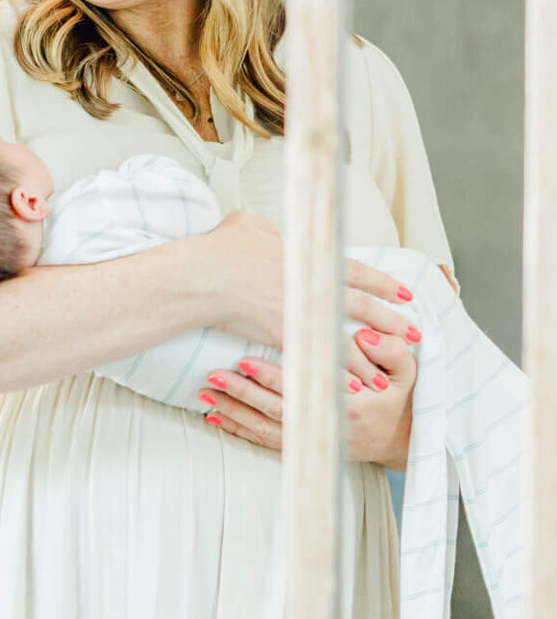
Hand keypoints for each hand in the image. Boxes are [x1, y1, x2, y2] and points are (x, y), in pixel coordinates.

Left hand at [197, 327, 417, 469]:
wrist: (400, 439)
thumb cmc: (398, 396)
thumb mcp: (408, 372)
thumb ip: (392, 351)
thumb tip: (364, 336)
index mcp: (351, 406)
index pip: (305, 389)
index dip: (274, 377)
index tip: (246, 361)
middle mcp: (327, 428)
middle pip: (276, 411)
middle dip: (242, 394)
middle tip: (214, 376)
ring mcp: (313, 441)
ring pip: (264, 429)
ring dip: (233, 412)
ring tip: (204, 395)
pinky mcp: (302, 446)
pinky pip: (264, 440)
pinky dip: (238, 429)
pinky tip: (215, 417)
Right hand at [199, 217, 416, 379]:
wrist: (203, 277)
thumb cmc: (221, 249)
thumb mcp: (249, 227)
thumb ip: (269, 233)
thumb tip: (270, 235)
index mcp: (310, 260)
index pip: (357, 273)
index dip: (383, 284)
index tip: (404, 295)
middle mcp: (312, 289)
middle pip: (363, 309)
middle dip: (391, 325)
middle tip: (414, 336)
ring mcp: (300, 315)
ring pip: (344, 343)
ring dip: (366, 363)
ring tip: (383, 381)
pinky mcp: (282, 338)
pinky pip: (317, 361)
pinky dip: (335, 378)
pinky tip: (349, 391)